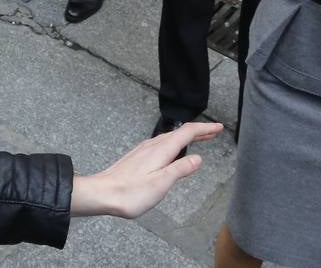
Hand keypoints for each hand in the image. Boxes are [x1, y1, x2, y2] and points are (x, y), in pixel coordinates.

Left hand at [70, 122, 223, 217]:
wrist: (102, 193)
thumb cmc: (130, 193)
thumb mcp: (161, 184)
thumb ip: (180, 169)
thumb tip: (198, 159)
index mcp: (161, 150)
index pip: (187, 133)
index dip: (205, 129)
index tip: (219, 127)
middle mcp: (153, 145)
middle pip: (180, 133)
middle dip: (199, 131)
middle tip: (214, 132)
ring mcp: (144, 150)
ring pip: (171, 138)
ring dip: (187, 137)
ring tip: (200, 139)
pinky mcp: (139, 157)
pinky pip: (162, 144)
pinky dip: (175, 143)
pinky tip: (174, 151)